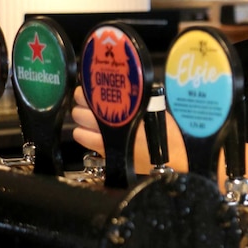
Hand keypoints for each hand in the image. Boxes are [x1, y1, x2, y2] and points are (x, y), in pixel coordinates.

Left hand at [70, 87, 188, 173]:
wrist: (170, 157)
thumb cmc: (165, 131)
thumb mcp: (153, 108)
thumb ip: (135, 100)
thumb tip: (122, 90)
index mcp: (122, 110)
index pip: (90, 96)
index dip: (87, 93)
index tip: (92, 90)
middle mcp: (108, 123)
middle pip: (79, 111)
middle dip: (82, 106)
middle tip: (90, 104)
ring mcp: (103, 139)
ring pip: (77, 127)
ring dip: (82, 122)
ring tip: (90, 120)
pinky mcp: (104, 151)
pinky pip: (82, 139)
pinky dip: (83, 134)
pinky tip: (90, 133)